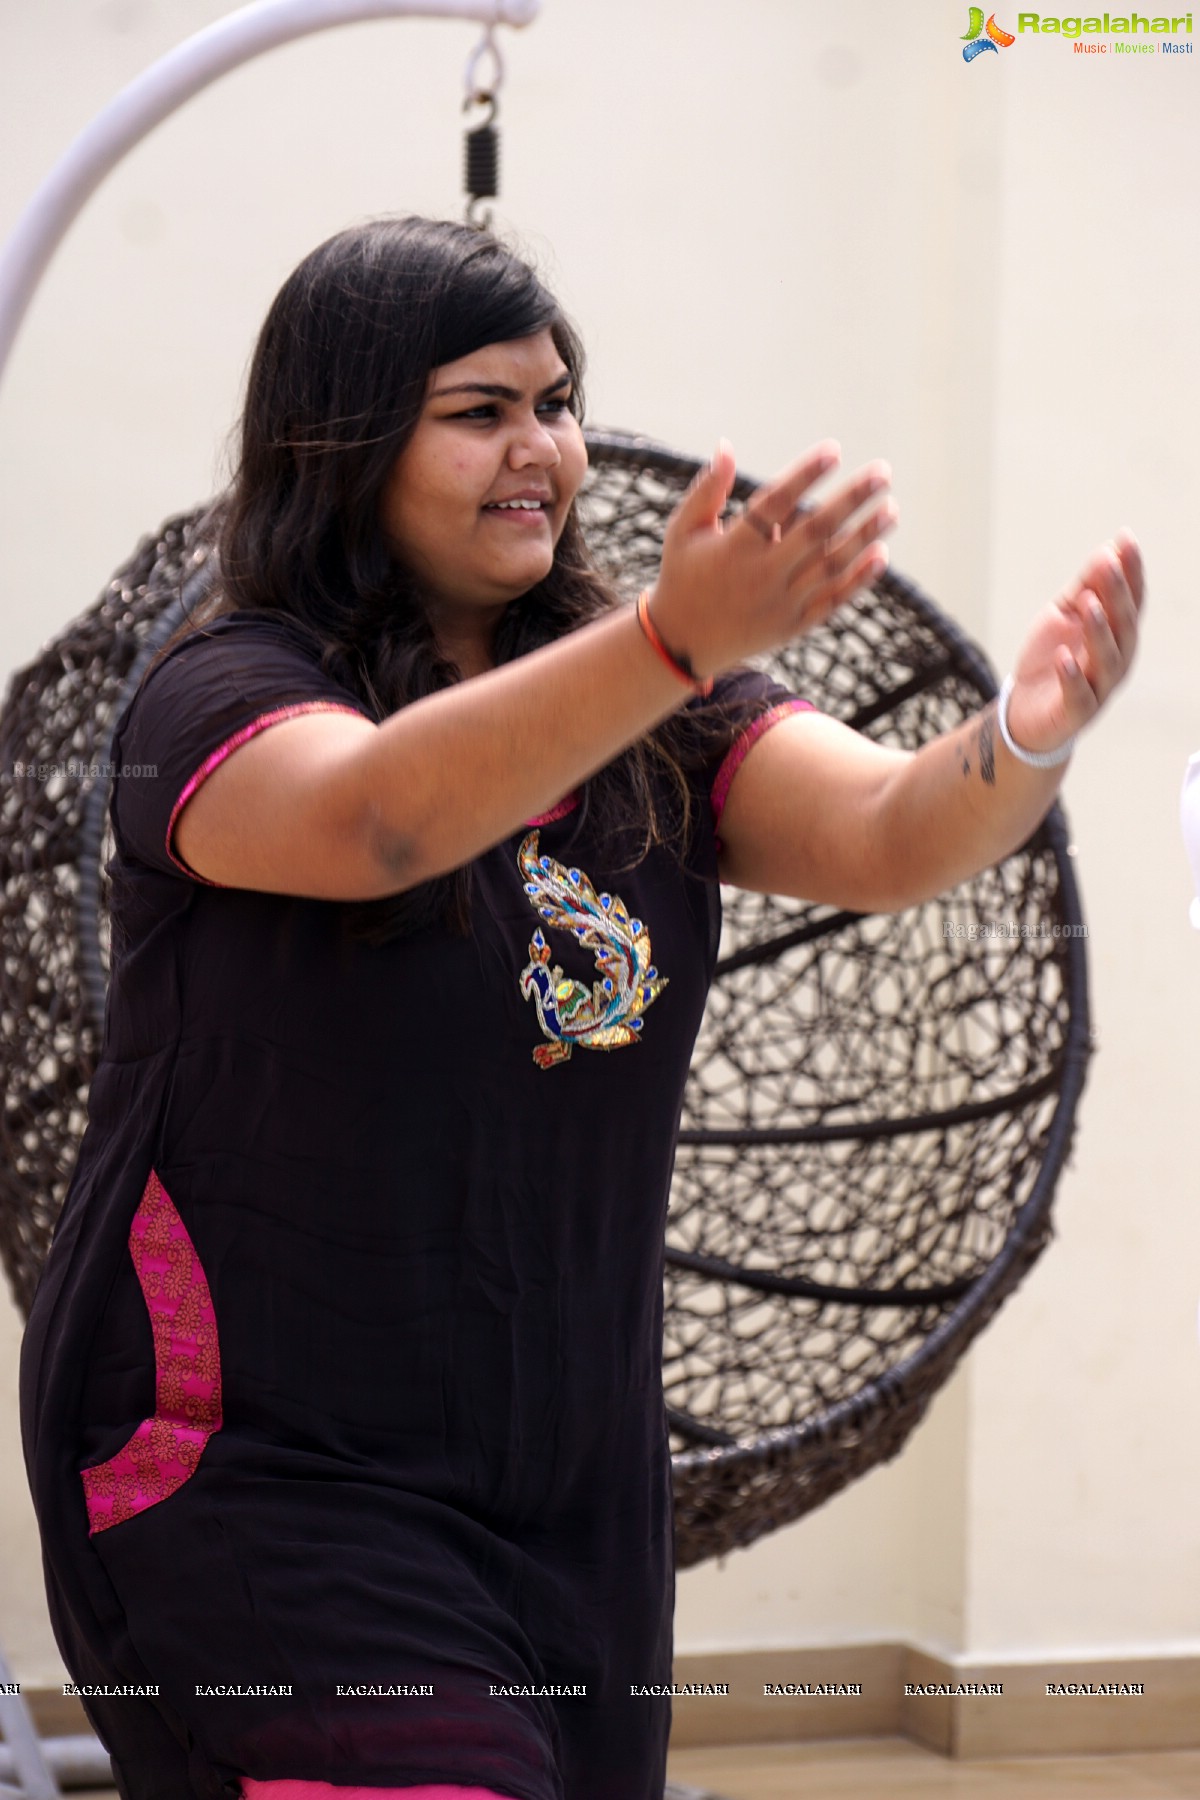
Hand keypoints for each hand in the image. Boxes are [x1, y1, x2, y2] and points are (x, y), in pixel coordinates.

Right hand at [646, 439, 897, 679]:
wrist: (684, 643)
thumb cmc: (684, 575)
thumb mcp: (683, 531)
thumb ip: (707, 490)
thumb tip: (727, 447)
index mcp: (733, 548)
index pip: (774, 504)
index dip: (805, 475)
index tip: (833, 450)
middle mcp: (760, 576)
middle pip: (814, 532)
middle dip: (851, 500)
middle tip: (882, 473)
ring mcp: (780, 604)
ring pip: (831, 566)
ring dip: (865, 536)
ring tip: (892, 509)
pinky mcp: (793, 626)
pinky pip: (833, 600)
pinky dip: (859, 579)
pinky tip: (881, 553)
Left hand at [1006, 531, 1144, 754]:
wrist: (1025, 710)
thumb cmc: (1052, 658)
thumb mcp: (1064, 615)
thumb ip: (1085, 586)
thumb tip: (1108, 549)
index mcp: (1117, 633)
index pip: (1131, 599)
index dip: (1131, 571)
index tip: (1126, 540)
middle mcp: (1116, 659)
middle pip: (1124, 625)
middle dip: (1117, 593)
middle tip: (1108, 564)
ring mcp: (1100, 688)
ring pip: (1108, 659)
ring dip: (1099, 629)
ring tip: (1088, 603)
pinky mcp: (1077, 713)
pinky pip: (1079, 696)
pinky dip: (1072, 676)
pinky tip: (1064, 657)